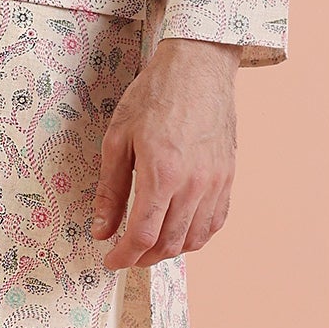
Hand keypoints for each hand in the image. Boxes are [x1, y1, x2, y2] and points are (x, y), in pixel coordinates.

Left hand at [92, 38, 239, 267]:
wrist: (197, 67)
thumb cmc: (154, 95)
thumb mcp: (118, 139)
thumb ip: (110, 190)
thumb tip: (101, 229)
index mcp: (161, 174)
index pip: (142, 235)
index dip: (123, 256)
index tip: (110, 261)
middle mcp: (193, 184)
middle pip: (169, 244)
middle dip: (143, 258)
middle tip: (126, 254)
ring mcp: (215, 182)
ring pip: (194, 239)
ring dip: (169, 251)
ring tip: (149, 245)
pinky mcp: (228, 177)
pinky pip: (215, 222)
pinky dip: (196, 236)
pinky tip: (179, 232)